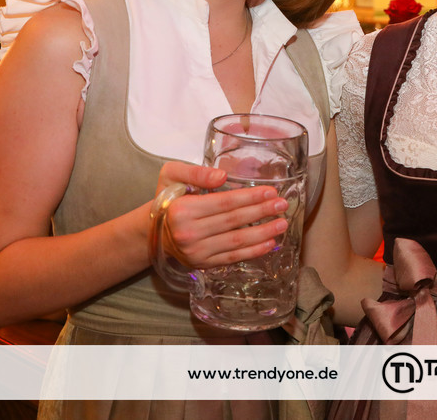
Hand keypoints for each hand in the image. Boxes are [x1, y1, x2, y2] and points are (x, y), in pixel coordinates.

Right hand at [155, 161, 288, 268]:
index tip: (271, 192)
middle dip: (261, 212)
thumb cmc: (169, 198)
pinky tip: (270, 243)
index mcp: (182, 210)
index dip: (250, 197)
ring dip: (263, 233)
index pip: (224, 203)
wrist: (154, 230)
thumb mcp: (172, 175)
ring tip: (282, 224)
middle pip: (233, 221)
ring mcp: (195, 252)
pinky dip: (253, 251)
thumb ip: (196, 172)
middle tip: (282, 205)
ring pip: (236, 242)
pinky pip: (232, 258)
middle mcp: (187, 233)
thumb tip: (222, 177)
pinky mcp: (202, 264)